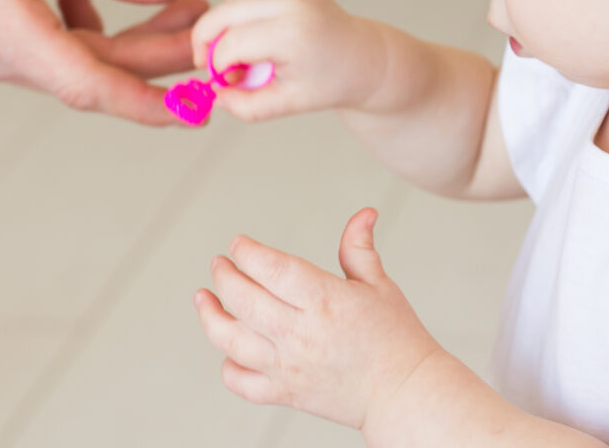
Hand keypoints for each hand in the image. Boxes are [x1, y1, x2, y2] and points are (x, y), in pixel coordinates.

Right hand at [0, 0, 206, 122]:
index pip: (86, 83)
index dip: (147, 101)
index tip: (196, 110)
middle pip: (89, 73)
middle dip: (155, 53)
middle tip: (204, 22)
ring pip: (71, 63)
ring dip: (123, 39)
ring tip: (171, 3)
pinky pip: (44, 53)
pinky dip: (81, 31)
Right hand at [189, 0, 383, 120]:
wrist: (361, 58)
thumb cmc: (328, 82)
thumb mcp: (288, 104)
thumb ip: (247, 106)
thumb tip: (212, 95)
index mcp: (291, 33)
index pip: (230, 45)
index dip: (216, 66)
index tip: (224, 82)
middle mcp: (290, 2)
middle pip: (222, 15)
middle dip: (207, 42)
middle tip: (214, 67)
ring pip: (230, 0)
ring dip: (223, 26)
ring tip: (240, 52)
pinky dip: (237, 6)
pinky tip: (247, 28)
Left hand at [194, 209, 443, 429]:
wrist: (404, 394)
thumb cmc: (396, 338)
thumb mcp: (380, 285)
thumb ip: (359, 248)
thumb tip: (363, 213)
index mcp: (327, 301)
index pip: (273, 269)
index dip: (249, 252)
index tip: (238, 243)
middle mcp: (303, 334)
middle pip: (245, 300)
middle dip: (224, 276)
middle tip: (220, 264)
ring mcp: (290, 367)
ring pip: (232, 341)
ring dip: (211, 316)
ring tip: (204, 298)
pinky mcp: (286, 393)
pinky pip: (242, 382)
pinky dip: (228, 365)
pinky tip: (228, 346)